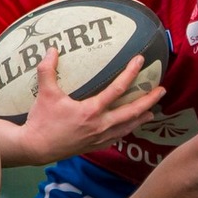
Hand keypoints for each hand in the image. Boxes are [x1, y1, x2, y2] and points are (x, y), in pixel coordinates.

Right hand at [17, 51, 163, 162]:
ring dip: (141, 118)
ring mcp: (98, 138)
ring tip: (152, 111)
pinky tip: (129, 127)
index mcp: (91, 111)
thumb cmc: (41, 120)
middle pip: (132, 112)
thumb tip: (52, 49)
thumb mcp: (45, 93)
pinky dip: (126, 131)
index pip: (117, 89)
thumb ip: (48, 70)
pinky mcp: (94, 146)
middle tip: (161, 90)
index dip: (130, 73)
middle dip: (149, 100)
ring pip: (127, 127)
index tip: (140, 61)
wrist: (35, 148)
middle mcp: (100, 125)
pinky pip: (116, 138)